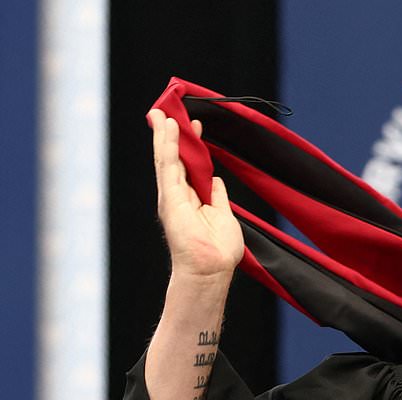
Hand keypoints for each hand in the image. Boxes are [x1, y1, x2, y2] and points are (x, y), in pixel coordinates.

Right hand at [149, 108, 242, 280]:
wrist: (211, 269)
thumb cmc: (218, 249)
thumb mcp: (223, 215)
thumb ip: (218, 196)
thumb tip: (216, 181)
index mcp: (192, 199)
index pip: (189, 166)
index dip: (192, 145)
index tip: (195, 126)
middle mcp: (179, 196)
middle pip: (175, 159)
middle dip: (173, 135)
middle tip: (171, 112)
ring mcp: (172, 197)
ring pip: (167, 159)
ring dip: (165, 136)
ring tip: (164, 114)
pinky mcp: (170, 199)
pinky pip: (168, 167)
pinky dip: (166, 147)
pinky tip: (166, 130)